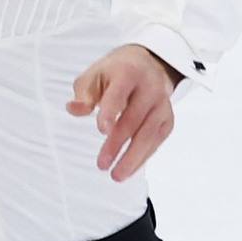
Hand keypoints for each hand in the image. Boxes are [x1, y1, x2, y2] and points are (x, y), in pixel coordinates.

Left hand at [67, 44, 179, 181]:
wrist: (147, 65)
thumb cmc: (116, 72)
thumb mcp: (95, 74)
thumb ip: (83, 93)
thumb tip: (73, 108)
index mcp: (128, 72)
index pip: (119, 93)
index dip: (111, 111)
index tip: (102, 130)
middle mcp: (150, 87)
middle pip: (134, 118)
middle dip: (117, 143)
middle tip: (102, 164)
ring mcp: (162, 104)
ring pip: (149, 134)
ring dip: (132, 157)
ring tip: (116, 175)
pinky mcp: (167, 119)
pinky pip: (156, 141)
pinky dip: (142, 157)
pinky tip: (129, 169)